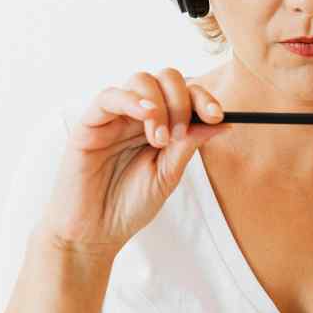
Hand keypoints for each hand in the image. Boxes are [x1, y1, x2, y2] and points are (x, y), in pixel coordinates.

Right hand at [38, 68, 230, 258]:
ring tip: (159, 139)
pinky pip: (109, 97)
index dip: (203, 99)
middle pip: (166, 79)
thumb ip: (188, 146)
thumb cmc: (128, 206)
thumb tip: (222, 123)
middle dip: (182, 101)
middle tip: (180, 134)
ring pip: (141, 80)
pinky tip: (146, 115)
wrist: (94, 233)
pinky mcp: (89, 124)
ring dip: (159, 105)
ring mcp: (114, 117)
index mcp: (160, 124)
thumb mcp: (167, 175)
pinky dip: (131, 99)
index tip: (217, 116)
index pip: (185, 94)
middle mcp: (138, 116)